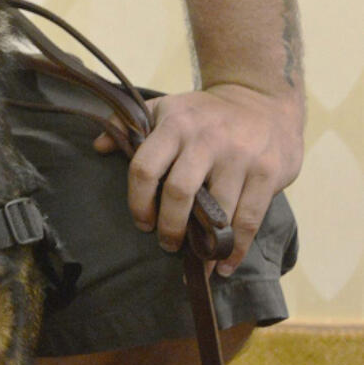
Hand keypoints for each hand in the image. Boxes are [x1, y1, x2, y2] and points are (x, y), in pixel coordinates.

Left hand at [95, 83, 302, 274]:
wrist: (260, 100)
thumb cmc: (204, 112)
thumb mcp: (165, 108)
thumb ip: (130, 125)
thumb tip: (98, 146)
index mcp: (174, 124)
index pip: (145, 167)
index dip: (138, 201)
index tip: (142, 222)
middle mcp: (205, 139)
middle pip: (179, 192)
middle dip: (169, 226)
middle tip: (166, 243)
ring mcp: (239, 157)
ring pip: (218, 211)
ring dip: (205, 245)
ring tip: (197, 260)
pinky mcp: (267, 173)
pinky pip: (249, 219)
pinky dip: (236, 249)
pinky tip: (225, 265)